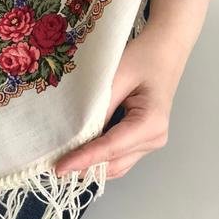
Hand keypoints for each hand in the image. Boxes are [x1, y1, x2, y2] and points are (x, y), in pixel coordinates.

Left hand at [54, 21, 185, 180]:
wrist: (164, 50)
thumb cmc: (142, 58)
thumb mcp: (116, 77)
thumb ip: (98, 106)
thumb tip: (78, 132)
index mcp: (150, 123)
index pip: (110, 148)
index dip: (84, 159)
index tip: (60, 167)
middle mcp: (154, 139)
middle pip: (114, 163)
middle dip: (85, 167)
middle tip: (54, 165)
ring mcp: (151, 142)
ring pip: (117, 165)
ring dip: (92, 166)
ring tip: (63, 162)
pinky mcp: (143, 139)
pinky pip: (120, 156)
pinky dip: (101, 157)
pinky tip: (81, 153)